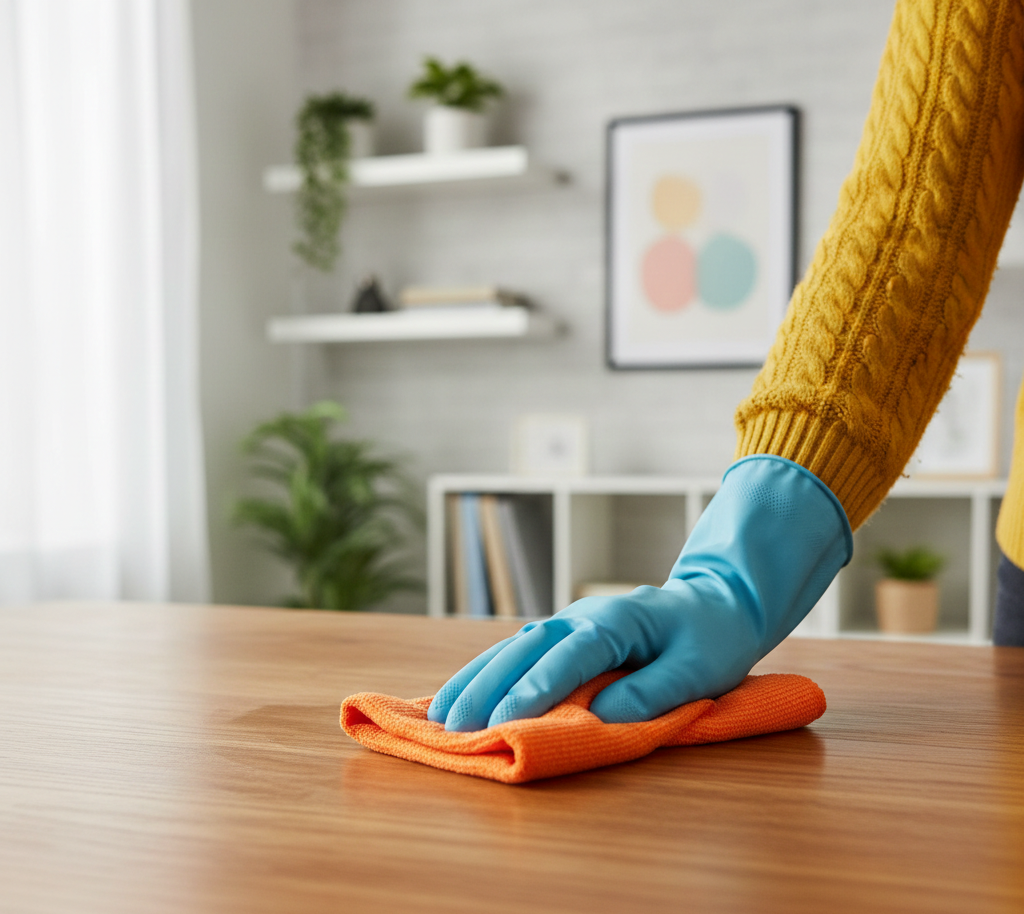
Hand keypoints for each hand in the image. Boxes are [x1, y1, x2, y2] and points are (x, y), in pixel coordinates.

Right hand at [428, 456, 851, 730]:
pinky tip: (462, 693)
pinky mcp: (563, 635)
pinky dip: (488, 672)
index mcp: (615, 621)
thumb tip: (602, 718)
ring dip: (476, 678)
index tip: (505, 721)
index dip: (536, 688)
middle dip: (488, 686)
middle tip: (454, 725)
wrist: (715, 603)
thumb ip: (654, 692)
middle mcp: (581, 615)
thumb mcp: (700, 669)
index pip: (568, 655)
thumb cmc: (711, 638)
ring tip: (440, 714)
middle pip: (525, 647)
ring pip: (512, 647)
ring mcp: (568, 621)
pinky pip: (518, 652)